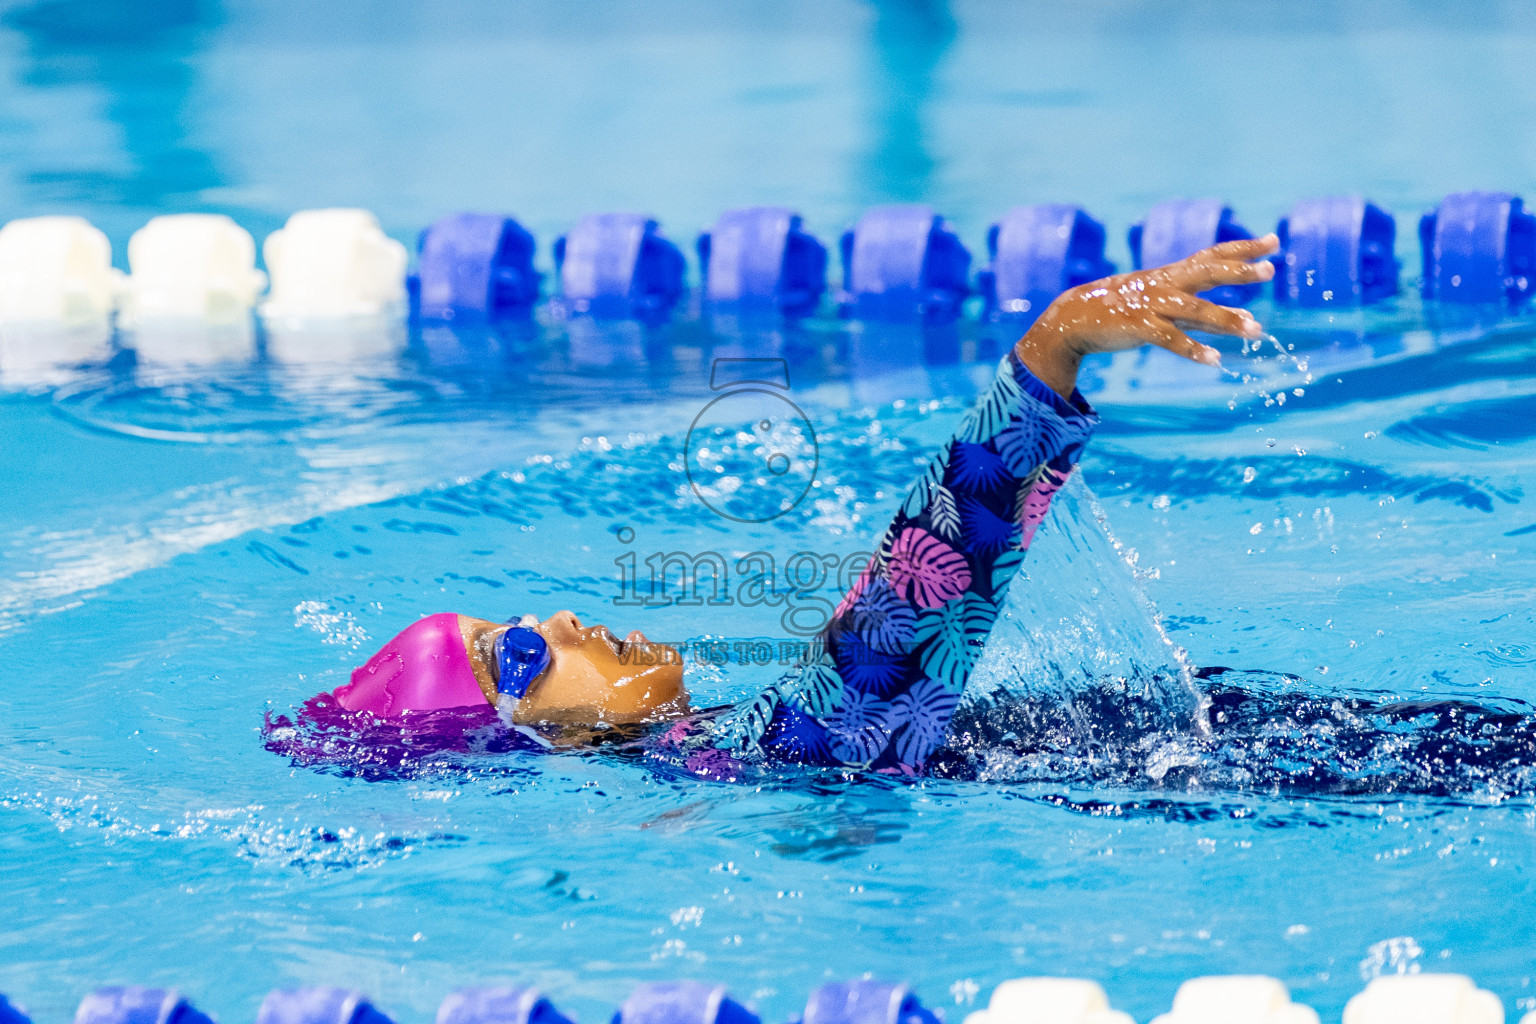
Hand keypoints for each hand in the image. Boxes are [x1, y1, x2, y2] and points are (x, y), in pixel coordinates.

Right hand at [1016, 234, 1279, 397]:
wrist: (1074, 318)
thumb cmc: (1124, 311)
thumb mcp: (1166, 307)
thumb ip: (1205, 314)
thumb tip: (1246, 319)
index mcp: (1172, 275)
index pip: (1213, 256)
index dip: (1243, 249)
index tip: (1274, 242)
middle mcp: (1165, 285)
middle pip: (1208, 273)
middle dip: (1239, 273)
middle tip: (1271, 271)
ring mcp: (1151, 305)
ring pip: (1195, 310)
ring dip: (1226, 320)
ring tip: (1256, 329)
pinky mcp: (1137, 326)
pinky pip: (1169, 339)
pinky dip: (1192, 350)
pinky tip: (1215, 360)